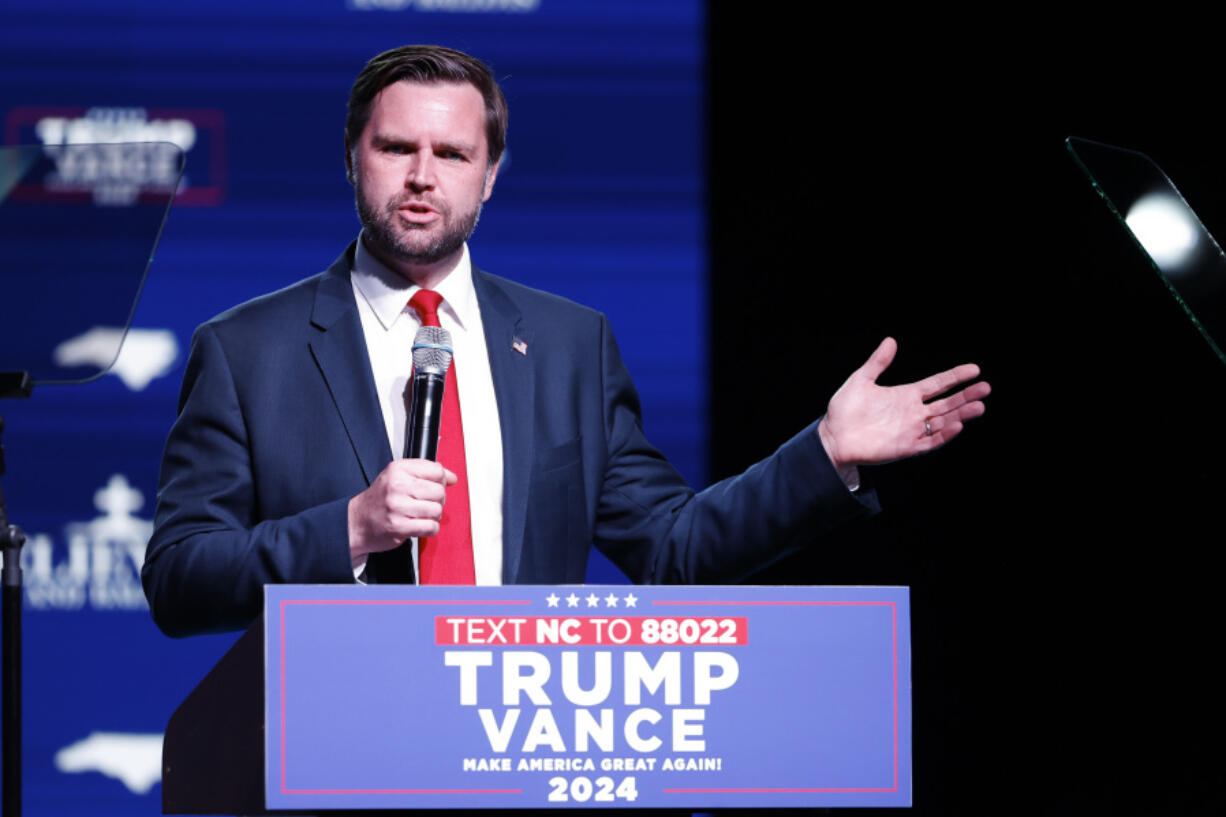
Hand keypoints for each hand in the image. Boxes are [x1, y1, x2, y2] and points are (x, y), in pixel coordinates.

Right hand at [348, 459, 457, 563]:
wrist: (357, 522)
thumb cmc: (379, 500)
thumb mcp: (398, 477)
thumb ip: (426, 473)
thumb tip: (452, 477)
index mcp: (398, 469)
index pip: (436, 470)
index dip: (440, 480)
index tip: (434, 486)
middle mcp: (397, 486)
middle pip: (439, 491)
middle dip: (437, 500)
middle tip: (424, 503)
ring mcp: (398, 507)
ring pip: (437, 510)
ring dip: (432, 516)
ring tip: (420, 515)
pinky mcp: (400, 527)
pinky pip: (431, 527)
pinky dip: (429, 528)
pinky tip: (419, 525)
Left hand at [818, 337, 989, 471]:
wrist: (833, 437)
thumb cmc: (844, 410)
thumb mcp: (861, 381)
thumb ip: (877, 362)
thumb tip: (891, 340)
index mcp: (905, 395)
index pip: (937, 384)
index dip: (955, 377)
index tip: (975, 370)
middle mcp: (913, 412)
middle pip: (946, 402)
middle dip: (966, 395)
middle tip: (986, 387)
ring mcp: (911, 430)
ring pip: (943, 421)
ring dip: (961, 414)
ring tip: (979, 406)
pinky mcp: (906, 447)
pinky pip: (930, 441)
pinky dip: (943, 434)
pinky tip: (956, 425)